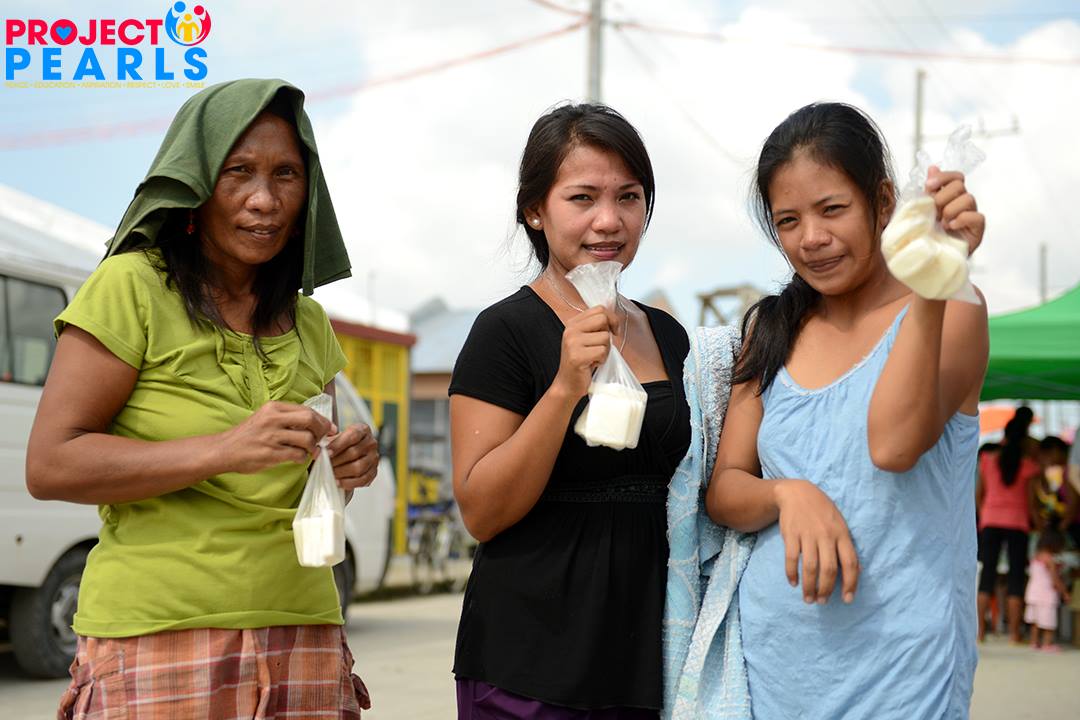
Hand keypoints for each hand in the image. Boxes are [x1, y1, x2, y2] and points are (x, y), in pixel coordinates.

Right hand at [219, 401, 331, 473]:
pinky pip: (297, 455)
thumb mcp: (265, 418)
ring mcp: (271, 436)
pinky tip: (298, 458)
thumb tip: (316, 423)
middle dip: (322, 431)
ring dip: (313, 447)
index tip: (330, 428)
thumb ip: (287, 418)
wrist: (223, 450)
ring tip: (310, 451)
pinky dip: (302, 458)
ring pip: (306, 439)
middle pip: (310, 420)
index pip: (307, 410)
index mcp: (273, 408)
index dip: (323, 420)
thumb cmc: (248, 435)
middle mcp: (272, 419)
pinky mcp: (270, 453)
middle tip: (323, 440)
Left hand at [324, 423, 379, 490]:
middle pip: (354, 453)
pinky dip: (348, 483)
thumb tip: (318, 449)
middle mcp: (371, 443)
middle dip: (337, 461)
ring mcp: (374, 458)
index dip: (338, 445)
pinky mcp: (373, 472)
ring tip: (330, 473)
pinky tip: (338, 482)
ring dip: (341, 472)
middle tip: (324, 465)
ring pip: (358, 467)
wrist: (347, 453)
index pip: (352, 436)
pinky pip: (362, 480)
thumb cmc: (340, 444)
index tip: (326, 452)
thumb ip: (328, 441)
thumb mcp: (334, 437)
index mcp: (363, 430)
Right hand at [551, 305, 616, 398]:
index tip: (613, 331)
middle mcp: (570, 330)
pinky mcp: (577, 356)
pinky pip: (602, 351)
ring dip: (605, 350)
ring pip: (605, 337)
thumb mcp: (585, 339)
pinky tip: (592, 364)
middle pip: (602, 319)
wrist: (567, 384)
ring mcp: (572, 343)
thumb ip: (595, 326)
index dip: (612, 319)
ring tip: (594, 357)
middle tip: (603, 346)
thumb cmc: (581, 362)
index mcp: (572, 323)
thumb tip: (613, 316)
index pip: (599, 309)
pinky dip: (602, 359)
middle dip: (609, 334)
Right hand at [774, 479, 859, 603]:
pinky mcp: (791, 534)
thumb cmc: (823, 512)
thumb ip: (845, 546)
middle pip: (828, 569)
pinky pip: (791, 558)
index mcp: (842, 534)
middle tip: (822, 601)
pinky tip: (794, 583)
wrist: (797, 493)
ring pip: (809, 567)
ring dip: (809, 586)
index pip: (850, 563)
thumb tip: (855, 572)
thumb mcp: (839, 525)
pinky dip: (792, 573)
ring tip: (808, 599)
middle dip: (826, 589)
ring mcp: (807, 534)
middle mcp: (826, 535)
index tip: (847, 599)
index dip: (850, 583)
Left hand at [926, 166, 984, 254]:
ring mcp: (971, 216)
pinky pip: (976, 216)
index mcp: (950, 197)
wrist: (930, 260)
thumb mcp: (921, 211)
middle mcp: (962, 204)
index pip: (956, 177)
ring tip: (941, 223)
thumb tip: (932, 167)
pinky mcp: (977, 229)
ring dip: (950, 210)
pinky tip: (950, 227)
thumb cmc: (926, 235)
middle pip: (959, 186)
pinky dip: (961, 219)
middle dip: (943, 196)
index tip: (929, 185)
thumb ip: (928, 191)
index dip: (944, 176)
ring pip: (968, 199)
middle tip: (934, 211)